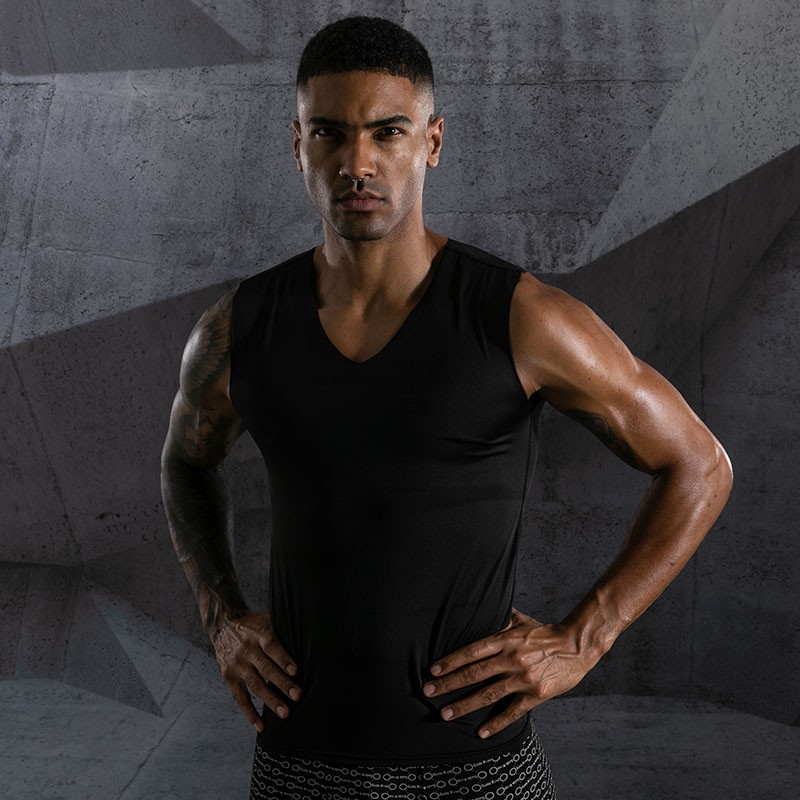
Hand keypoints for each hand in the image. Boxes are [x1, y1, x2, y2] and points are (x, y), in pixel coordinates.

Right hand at [212, 610, 300, 730]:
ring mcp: (236, 665)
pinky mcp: (228, 677)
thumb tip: (310, 633)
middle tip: (297, 696)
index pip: (271, 646)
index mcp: (258, 633)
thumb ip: (283, 628)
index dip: (283, 659)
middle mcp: (246, 650)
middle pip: (265, 668)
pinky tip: (261, 726)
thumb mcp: (267, 619)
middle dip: (282, 683)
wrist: (223, 626)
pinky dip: (250, 713)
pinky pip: (240, 698)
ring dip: (270, 700)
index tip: (296, 671)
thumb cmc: (254, 624)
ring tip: (285, 713)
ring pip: (254, 685)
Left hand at [422, 607, 599, 738]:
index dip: (451, 660)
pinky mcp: (535, 694)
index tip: (433, 670)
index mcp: (505, 639)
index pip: (472, 651)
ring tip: (444, 714)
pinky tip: (480, 732)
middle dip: (448, 683)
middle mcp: (511, 658)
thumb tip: (481, 603)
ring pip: (488, 694)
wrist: (576, 646)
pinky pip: (511, 711)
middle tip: (428, 691)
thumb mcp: (521, 620)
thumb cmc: (544, 633)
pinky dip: (495, 723)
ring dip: (464, 705)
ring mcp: (523, 677)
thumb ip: (500, 616)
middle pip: (474, 673)